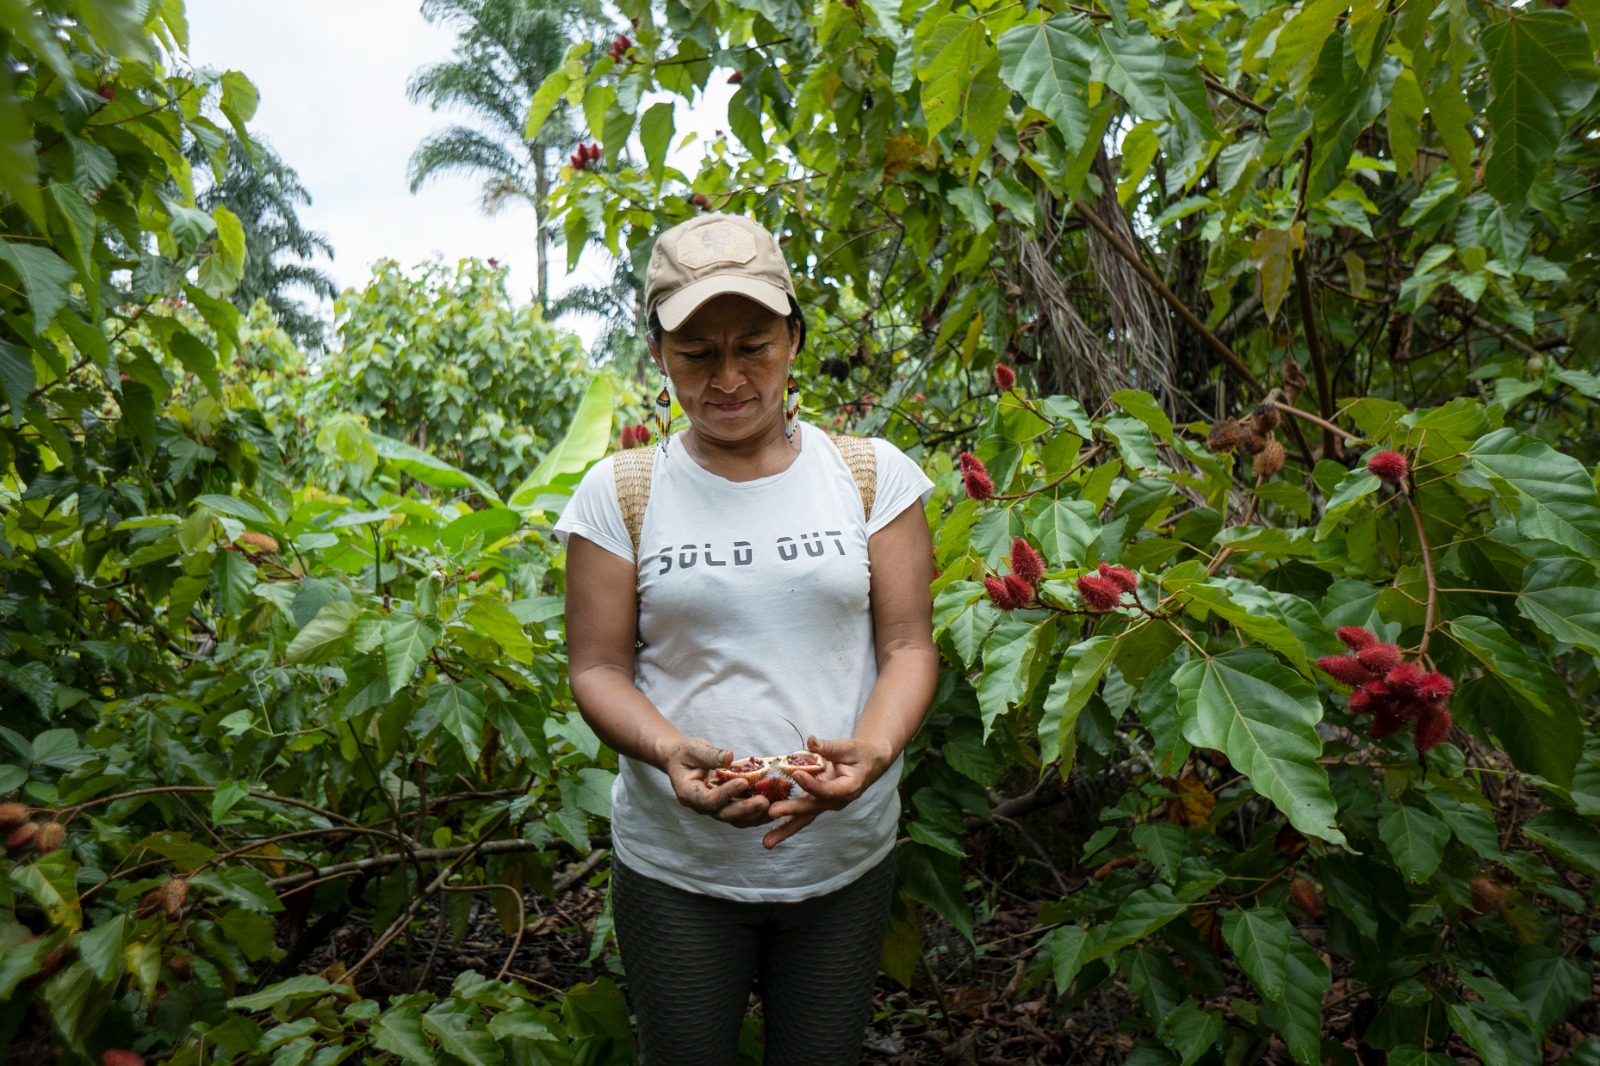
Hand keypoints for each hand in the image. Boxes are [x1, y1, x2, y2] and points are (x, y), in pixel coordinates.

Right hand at [664, 738, 777, 828]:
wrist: (683, 761)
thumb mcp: (693, 749)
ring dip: (756, 814)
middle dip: (746, 809)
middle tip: (764, 801)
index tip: (744, 782)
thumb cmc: (685, 754)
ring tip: (775, 806)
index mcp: (689, 793)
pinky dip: (758, 813)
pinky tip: (775, 806)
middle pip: (725, 814)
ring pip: (736, 819)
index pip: (709, 799)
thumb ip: (709, 755)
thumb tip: (728, 757)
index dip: (726, 793)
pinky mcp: (727, 807)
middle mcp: (702, 807)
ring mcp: (715, 809)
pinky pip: (743, 815)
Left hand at [762, 735, 894, 847]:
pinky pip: (801, 815)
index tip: (796, 773)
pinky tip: (770, 833)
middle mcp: (836, 802)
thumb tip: (811, 741)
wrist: (868, 764)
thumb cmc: (860, 754)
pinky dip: (785, 824)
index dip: (811, 783)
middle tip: (771, 812)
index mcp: (848, 789)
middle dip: (791, 812)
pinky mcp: (817, 804)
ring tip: (767, 843)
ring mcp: (826, 805)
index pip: (826, 790)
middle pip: (811, 809)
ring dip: (785, 830)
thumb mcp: (849, 747)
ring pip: (804, 819)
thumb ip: (829, 747)